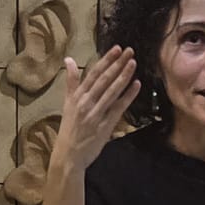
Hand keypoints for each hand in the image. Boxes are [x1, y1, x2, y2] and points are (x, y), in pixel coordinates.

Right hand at [51, 46, 141, 173]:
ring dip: (124, 76)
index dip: (106, 60)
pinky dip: (128, 96)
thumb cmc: (69, 129)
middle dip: (118, 64)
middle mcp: (86, 102)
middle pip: (104, 80)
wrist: (68, 155)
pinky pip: (118, 108)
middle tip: (130, 51)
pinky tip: (137, 85)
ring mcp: (96, 114)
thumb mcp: (67, 103)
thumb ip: (71, 81)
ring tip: (133, 63)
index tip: (116, 49)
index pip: (93, 74)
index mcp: (77, 96)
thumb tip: (68, 60)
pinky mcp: (105, 126)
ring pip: (112, 91)